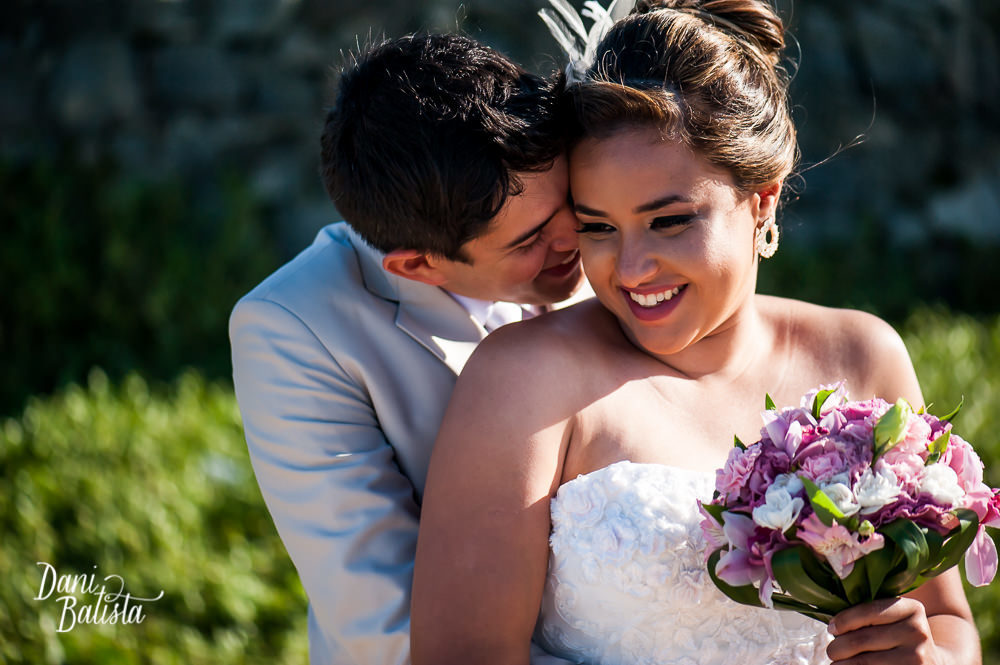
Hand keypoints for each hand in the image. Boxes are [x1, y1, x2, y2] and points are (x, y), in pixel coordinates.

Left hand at [827, 597, 942, 664]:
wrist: (935, 662)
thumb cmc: (901, 636)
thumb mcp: (895, 618)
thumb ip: (870, 613)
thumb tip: (832, 624)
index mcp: (911, 608)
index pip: (867, 612)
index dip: (843, 621)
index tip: (832, 628)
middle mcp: (917, 631)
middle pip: (859, 640)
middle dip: (837, 647)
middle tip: (832, 651)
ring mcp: (917, 656)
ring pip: (862, 662)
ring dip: (842, 664)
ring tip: (837, 663)